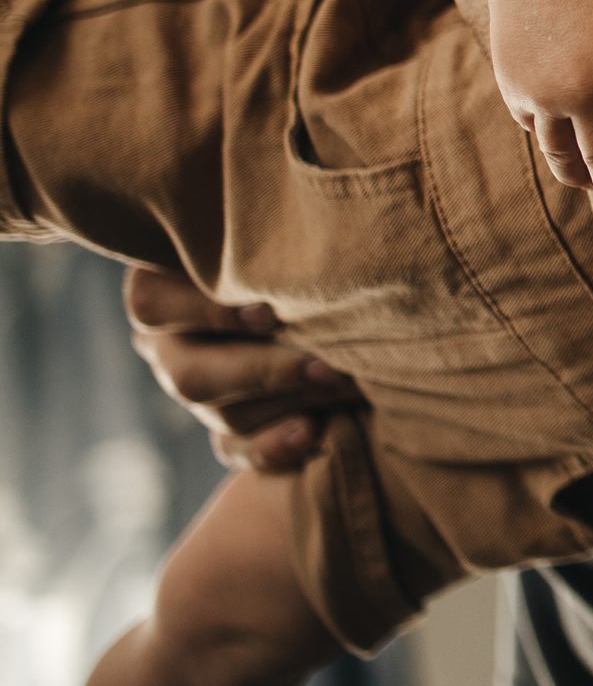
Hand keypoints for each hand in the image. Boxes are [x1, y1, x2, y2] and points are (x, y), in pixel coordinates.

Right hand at [124, 266, 363, 471]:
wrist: (338, 290)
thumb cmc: (299, 246)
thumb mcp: (277, 237)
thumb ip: (272, 248)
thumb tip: (308, 261)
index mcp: (167, 284)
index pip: (152, 305)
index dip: (208, 313)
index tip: (270, 312)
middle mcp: (171, 340)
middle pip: (191, 374)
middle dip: (265, 372)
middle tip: (328, 364)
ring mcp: (197, 386)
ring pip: (221, 414)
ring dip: (289, 403)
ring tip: (346, 385)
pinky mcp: (225, 426)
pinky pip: (235, 448)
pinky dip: (274, 446)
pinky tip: (312, 433)